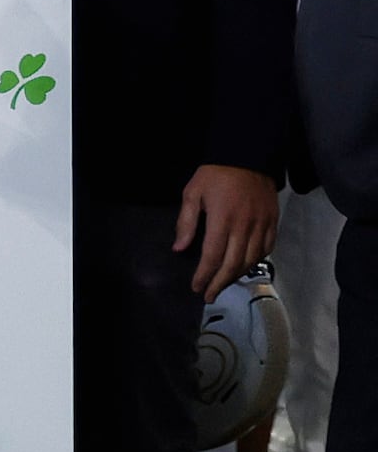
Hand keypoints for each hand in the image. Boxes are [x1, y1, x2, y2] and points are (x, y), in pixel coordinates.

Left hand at [176, 162, 277, 300]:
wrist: (248, 156)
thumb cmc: (215, 174)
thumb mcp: (192, 193)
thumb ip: (186, 222)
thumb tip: (179, 248)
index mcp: (223, 220)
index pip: (213, 256)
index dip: (205, 275)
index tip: (197, 287)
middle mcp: (245, 226)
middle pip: (234, 264)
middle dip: (220, 283)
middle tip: (209, 295)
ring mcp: (262, 225)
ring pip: (252, 259)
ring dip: (237, 276)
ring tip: (223, 284)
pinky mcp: (273, 221)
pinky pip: (267, 248)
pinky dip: (256, 261)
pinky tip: (245, 267)